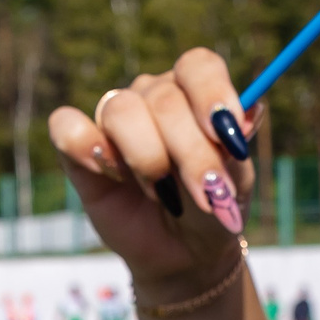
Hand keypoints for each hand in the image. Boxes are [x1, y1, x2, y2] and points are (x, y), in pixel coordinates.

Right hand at [47, 49, 258, 305]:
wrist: (185, 254)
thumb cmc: (213, 209)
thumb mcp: (235, 183)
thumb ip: (234, 148)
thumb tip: (252, 111)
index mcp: (195, 92)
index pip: (198, 65)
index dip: (212, 94)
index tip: (228, 134)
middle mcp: (153, 96)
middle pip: (163, 98)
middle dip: (189, 152)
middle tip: (204, 193)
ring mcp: (114, 120)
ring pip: (121, 111)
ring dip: (146, 160)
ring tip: (162, 194)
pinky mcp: (79, 149)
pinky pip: (67, 126)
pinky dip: (86, 146)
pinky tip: (111, 175)